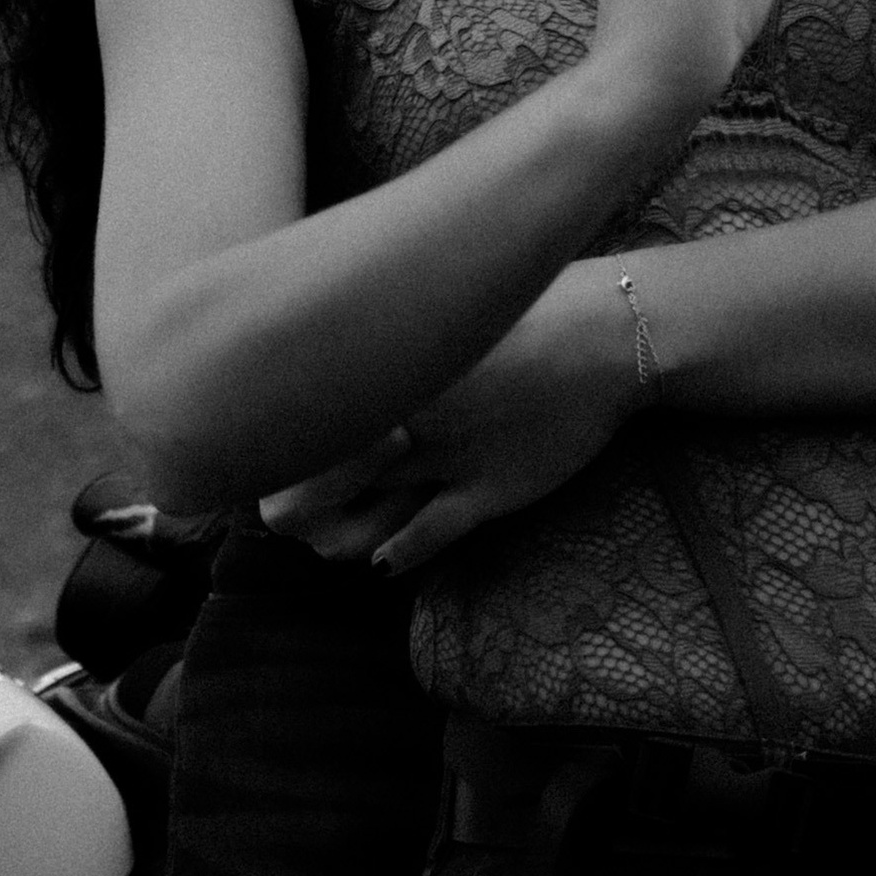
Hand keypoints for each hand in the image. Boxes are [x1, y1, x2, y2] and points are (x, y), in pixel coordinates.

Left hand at [259, 263, 638, 572]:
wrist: (604, 334)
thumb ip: (390, 342)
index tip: (271, 461)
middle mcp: (404, 413)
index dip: (275, 455)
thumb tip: (339, 360)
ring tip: (333, 543)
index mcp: (387, 366)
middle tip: (291, 517)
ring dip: (342, 538)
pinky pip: (425, 534)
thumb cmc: (522, 315)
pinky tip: (383, 561)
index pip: (300, 423)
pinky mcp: (486, 490)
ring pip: (364, 515)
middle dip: (298, 508)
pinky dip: (395, 554)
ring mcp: (444, 455)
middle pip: (318, 480)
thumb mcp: (444, 317)